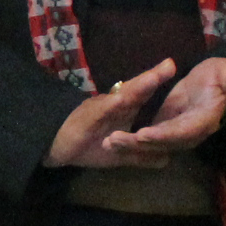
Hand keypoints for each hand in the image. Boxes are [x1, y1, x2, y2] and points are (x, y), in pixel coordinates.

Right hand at [45, 59, 173, 167]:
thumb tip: (166, 160)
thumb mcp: (118, 155)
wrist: (52, 145)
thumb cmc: (85, 145)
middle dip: (152, 78)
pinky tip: (120, 100)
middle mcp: (112, 105)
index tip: (173, 67)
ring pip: (120, 97)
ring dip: (137, 87)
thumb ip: (140, 156)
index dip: (156, 81)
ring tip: (153, 77)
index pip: (141, 94)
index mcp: (120, 110)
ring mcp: (99, 109)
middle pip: (135, 90)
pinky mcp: (86, 118)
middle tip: (170, 64)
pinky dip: (110, 105)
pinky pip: (100, 111)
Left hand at [101, 53, 225, 163]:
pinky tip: (112, 141)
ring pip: (153, 144)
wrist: (216, 80)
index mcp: (205, 120)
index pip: (182, 132)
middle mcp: (190, 132)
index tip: (143, 134)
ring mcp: (178, 132)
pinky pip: (149, 139)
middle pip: (163, 143)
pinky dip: (132, 141)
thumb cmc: (221, 73)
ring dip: (131, 146)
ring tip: (107, 142)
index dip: (163, 135)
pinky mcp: (167, 129)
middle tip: (114, 140)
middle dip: (139, 144)